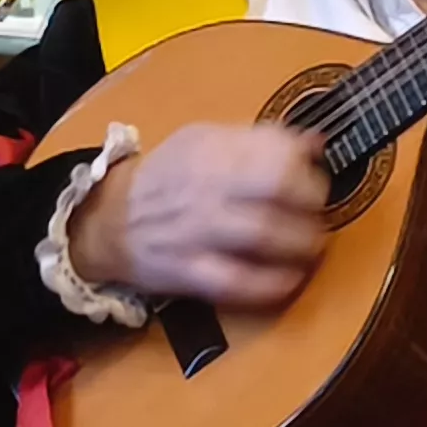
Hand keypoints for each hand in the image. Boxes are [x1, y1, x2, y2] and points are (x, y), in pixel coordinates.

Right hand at [64, 121, 330, 307]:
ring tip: (311, 247)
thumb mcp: (205, 143)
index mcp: (211, 149)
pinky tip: (289, 280)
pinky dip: (270, 284)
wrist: (108, 220)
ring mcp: (196, 230)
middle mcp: (204, 186)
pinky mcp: (187, 270)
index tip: (314, 177)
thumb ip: (260, 142)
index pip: (273, 148)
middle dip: (311, 203)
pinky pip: (236, 281)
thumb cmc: (168, 179)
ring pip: (262, 235)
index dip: (305, 165)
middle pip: (274, 187)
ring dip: (300, 243)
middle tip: (318, 214)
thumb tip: (316, 143)